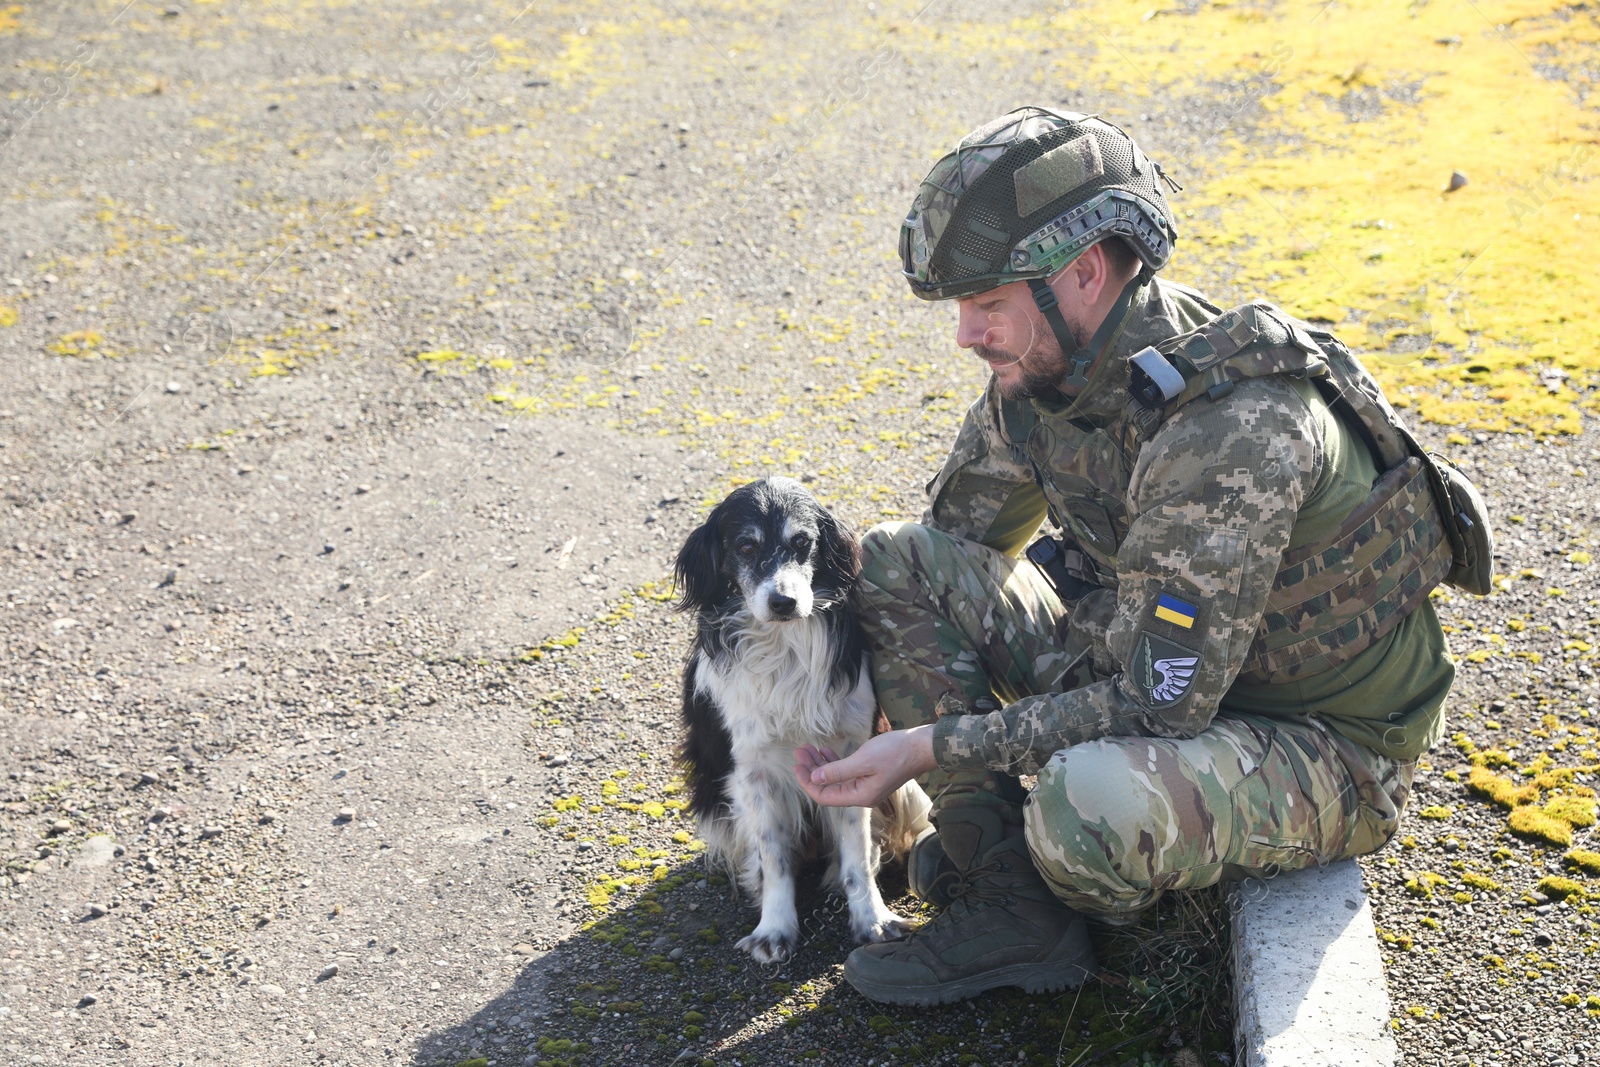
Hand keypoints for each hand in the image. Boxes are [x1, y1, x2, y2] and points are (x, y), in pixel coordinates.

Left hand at [794, 725, 937, 808]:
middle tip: (799, 753)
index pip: (825, 796)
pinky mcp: (870, 774)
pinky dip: (833, 762)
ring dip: (820, 765)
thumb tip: (815, 779)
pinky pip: (846, 772)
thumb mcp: (863, 760)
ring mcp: (866, 785)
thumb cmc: (895, 752)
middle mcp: (862, 795)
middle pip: (828, 788)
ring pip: (835, 779)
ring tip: (807, 749)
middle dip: (811, 771)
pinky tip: (825, 751)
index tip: (797, 766)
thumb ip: (837, 771)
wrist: (921, 746)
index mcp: (860, 796)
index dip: (808, 783)